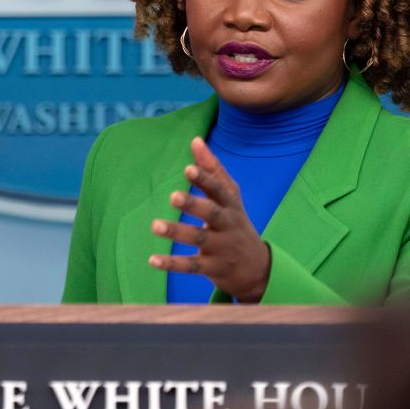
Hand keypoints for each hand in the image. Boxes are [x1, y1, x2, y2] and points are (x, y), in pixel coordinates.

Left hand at [148, 137, 271, 302]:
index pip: (219, 189)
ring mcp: (221, 247)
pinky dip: (172, 264)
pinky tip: (152, 260)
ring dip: (177, 232)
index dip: (205, 179)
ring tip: (155, 225)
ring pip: (199, 238)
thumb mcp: (230, 196)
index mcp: (231, 204)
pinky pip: (191, 265)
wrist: (257, 267)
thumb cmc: (235, 222)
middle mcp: (228, 224)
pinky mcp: (213, 268)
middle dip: (193, 204)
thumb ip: (212, 169)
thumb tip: (195, 140)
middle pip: (212, 212)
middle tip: (173, 196)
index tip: (188, 169)